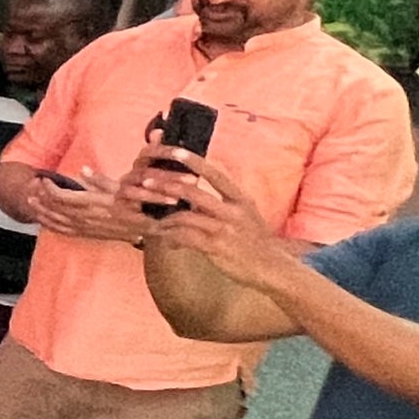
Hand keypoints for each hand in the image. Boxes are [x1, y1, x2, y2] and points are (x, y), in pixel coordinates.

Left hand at [21, 168, 158, 246]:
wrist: (151, 227)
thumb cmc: (139, 204)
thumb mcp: (122, 187)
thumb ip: (100, 180)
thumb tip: (82, 170)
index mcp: (93, 204)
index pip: (62, 197)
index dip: (49, 189)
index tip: (44, 179)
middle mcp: (86, 218)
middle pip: (55, 209)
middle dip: (41, 199)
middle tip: (30, 189)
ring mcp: (86, 228)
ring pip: (57, 222)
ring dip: (42, 212)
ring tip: (31, 203)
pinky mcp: (89, 234)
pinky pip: (65, 231)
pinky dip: (52, 225)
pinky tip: (45, 221)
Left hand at [130, 151, 301, 289]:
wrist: (273, 269)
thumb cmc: (256, 243)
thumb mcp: (246, 216)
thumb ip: (224, 204)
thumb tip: (196, 196)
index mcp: (240, 199)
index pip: (215, 174)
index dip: (194, 161)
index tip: (174, 150)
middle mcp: (233, 210)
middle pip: (194, 192)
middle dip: (166, 185)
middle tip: (145, 180)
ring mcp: (224, 229)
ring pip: (186, 217)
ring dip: (164, 218)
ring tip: (150, 220)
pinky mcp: (217, 247)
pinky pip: (186, 239)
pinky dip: (172, 239)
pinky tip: (167, 243)